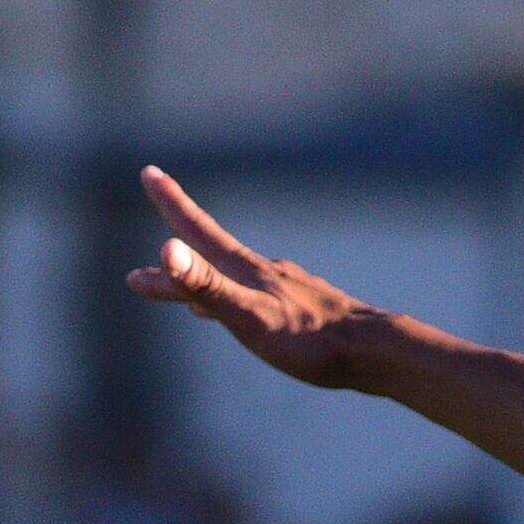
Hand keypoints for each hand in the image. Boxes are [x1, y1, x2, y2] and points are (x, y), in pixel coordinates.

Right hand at [127, 164, 395, 390]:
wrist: (374, 352)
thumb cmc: (310, 342)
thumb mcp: (249, 317)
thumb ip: (207, 286)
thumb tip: (167, 250)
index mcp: (246, 271)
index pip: (198, 230)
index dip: (171, 202)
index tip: (149, 172)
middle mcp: (263, 272)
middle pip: (208, 251)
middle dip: (175, 235)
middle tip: (153, 205)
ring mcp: (283, 289)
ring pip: (229, 275)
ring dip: (199, 273)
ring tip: (175, 280)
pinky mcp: (300, 309)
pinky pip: (252, 295)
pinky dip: (231, 296)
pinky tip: (239, 310)